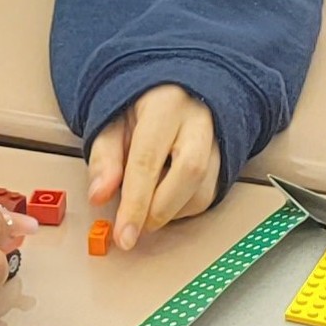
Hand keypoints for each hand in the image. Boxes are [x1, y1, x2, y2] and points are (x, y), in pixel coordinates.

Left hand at [88, 84, 219, 244]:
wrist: (175, 90)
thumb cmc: (141, 107)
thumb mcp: (112, 122)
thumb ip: (105, 158)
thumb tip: (99, 196)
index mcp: (165, 106)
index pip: (149, 159)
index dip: (135, 203)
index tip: (123, 235)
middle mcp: (198, 121)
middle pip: (190, 173)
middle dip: (160, 210)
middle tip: (135, 228)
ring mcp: (218, 140)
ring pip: (204, 189)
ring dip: (172, 211)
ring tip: (147, 203)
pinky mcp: (226, 159)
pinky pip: (210, 194)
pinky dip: (183, 207)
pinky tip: (165, 196)